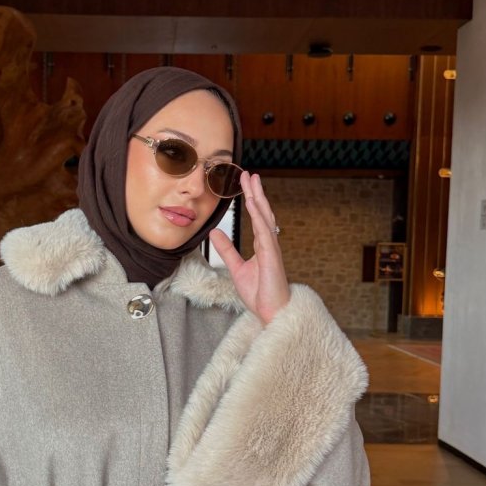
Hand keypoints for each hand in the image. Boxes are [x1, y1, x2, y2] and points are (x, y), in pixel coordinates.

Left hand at [210, 172, 290, 324]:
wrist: (271, 311)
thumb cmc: (259, 293)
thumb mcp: (236, 268)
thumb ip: (227, 250)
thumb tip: (214, 232)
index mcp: (262, 245)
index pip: (256, 216)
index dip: (252, 199)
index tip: (246, 184)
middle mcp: (269, 243)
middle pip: (262, 211)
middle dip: (256, 192)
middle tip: (249, 173)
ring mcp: (272, 247)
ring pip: (265, 216)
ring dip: (258, 197)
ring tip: (253, 180)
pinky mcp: (271, 255)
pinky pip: (265, 231)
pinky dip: (259, 216)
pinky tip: (254, 203)